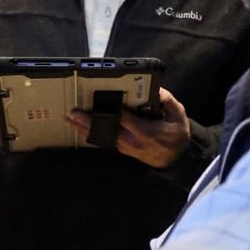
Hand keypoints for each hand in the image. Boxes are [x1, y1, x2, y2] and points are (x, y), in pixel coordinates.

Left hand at [67, 88, 191, 167]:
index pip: (125, 119)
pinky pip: (105, 142)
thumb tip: (157, 90)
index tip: (99, 102)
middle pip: (107, 130)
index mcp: (146, 131)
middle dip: (89, 122)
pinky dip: (92, 136)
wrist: (177, 160)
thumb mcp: (179, 116)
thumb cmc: (177, 135)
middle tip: (74, 113)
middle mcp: (132, 141)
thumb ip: (168, 101)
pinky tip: (80, 130)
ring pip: (103, 137)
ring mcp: (126, 147)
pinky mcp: (123, 150)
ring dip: (85, 129)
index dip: (111, 111)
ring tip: (71, 120)